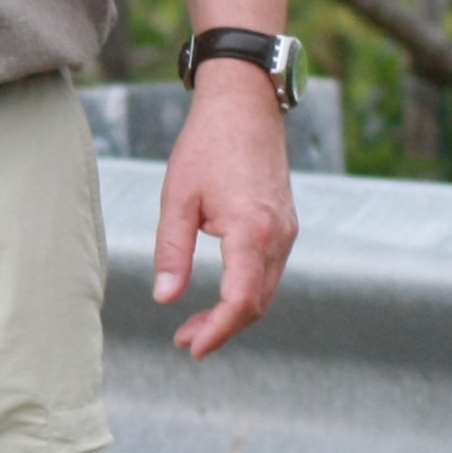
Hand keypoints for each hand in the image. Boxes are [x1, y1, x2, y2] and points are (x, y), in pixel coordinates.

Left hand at [151, 69, 296, 356]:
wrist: (245, 105)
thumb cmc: (206, 145)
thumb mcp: (178, 197)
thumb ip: (172, 251)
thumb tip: (165, 297)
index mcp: (252, 232)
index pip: (241, 302)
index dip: (217, 331)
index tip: (191, 347)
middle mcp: (278, 237)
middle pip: (255, 303)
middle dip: (222, 328)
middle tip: (185, 341)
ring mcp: (286, 231)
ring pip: (265, 290)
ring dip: (234, 312)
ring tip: (196, 324)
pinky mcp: (285, 224)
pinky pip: (269, 271)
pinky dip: (247, 291)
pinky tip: (221, 294)